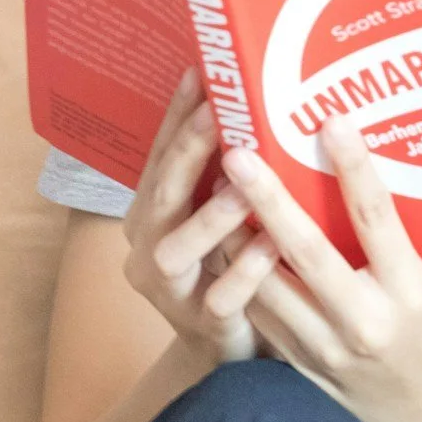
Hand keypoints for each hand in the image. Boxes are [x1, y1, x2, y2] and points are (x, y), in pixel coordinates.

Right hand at [120, 71, 284, 365]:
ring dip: (209, 215)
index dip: (177, 115)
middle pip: (161, 195)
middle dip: (187, 152)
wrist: (231, 350)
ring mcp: (172, 291)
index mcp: (152, 213)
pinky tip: (272, 244)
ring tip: (242, 185)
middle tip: (217, 114)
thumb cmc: (229, 265)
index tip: (199, 72)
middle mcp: (150, 248)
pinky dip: (245, 269)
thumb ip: (227, 171)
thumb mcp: (219, 214)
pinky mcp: (202, 326)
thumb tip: (255, 96)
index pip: (159, 155)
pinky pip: (220, 298)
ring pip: (176, 250)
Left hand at [220, 116, 421, 421]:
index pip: (378, 221)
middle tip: (238, 154)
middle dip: (269, 200)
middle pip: (307, 252)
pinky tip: (221, 236)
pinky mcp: (300, 364)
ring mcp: (327, 349)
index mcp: (412, 294)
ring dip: (237, 235)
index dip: (354, 170)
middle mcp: (365, 322)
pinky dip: (238, 273)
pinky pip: (260, 312)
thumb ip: (420, 238)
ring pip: (268, 285)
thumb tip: (388, 165)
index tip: (332, 123)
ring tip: (213, 187)